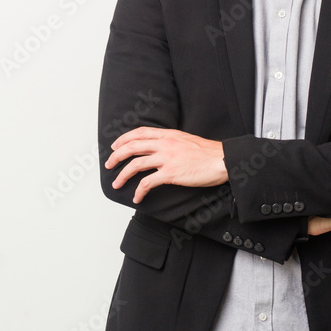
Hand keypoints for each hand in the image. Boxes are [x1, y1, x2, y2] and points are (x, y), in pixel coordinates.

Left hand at [105, 127, 228, 202]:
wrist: (222, 160)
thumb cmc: (208, 153)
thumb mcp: (186, 140)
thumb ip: (171, 142)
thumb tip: (160, 147)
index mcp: (168, 135)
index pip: (140, 132)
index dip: (124, 139)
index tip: (115, 146)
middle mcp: (165, 144)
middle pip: (132, 147)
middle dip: (116, 156)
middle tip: (108, 164)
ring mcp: (167, 158)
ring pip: (135, 164)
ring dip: (122, 175)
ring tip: (117, 183)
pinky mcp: (171, 174)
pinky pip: (148, 182)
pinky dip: (139, 191)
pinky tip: (137, 197)